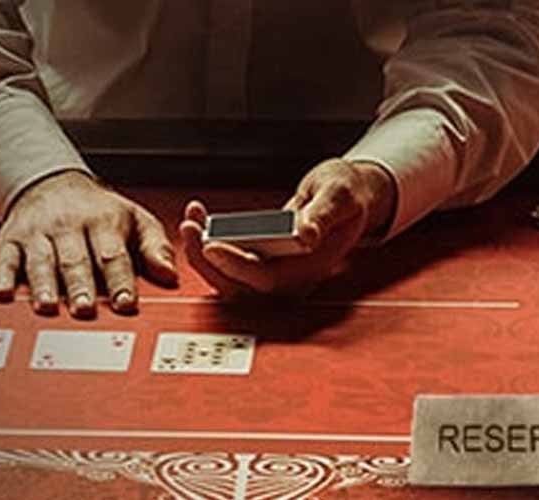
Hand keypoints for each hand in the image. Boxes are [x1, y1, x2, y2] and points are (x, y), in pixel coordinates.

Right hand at [0, 170, 177, 317]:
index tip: (126, 302)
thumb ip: (155, 247)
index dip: (120, 280)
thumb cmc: (100, 210)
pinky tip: (3, 293)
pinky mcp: (12, 239)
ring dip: (43, 284)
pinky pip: (5, 258)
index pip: (114, 254)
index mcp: (104, 222)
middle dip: (80, 285)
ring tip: (47, 307)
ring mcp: (38, 233)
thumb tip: (170, 275)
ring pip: (41, 260)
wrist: (52, 181)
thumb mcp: (135, 219)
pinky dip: (2, 275)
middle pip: (75, 260)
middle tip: (84, 310)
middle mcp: (70, 226)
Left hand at [179, 158, 395, 296]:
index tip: (212, 246)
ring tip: (190, 221)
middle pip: (241, 288)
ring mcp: (275, 272)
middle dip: (208, 263)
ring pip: (230, 280)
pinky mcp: (261, 263)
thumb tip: (305, 236)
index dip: (238, 267)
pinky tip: (199, 219)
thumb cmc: (346, 196)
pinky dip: (209, 246)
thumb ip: (323, 215)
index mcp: (312, 266)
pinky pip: (229, 265)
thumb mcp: (339, 195)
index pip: (269, 279)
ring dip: (203, 255)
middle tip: (190, 229)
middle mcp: (292, 277)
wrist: (347, 200)